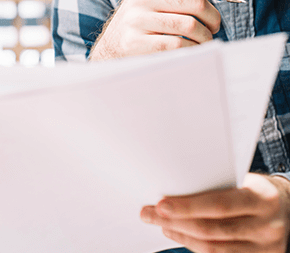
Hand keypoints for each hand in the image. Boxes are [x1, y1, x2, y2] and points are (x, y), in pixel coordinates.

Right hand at [89, 0, 231, 60]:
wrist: (113, 44)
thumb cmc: (141, 14)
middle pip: (194, 3)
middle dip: (213, 17)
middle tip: (215, 25)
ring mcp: (137, 21)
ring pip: (189, 25)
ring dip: (205, 35)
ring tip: (205, 38)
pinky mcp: (137, 43)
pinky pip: (177, 44)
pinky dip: (192, 48)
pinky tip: (192, 47)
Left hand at [140, 173, 289, 251]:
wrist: (286, 208)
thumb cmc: (253, 189)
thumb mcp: (242, 180)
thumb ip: (215, 185)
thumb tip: (172, 187)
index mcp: (261, 197)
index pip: (219, 204)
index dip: (187, 206)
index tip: (161, 204)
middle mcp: (266, 225)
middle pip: (212, 229)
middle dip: (175, 221)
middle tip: (149, 214)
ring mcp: (264, 246)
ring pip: (213, 247)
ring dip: (180, 235)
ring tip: (161, 223)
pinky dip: (193, 245)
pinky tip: (178, 234)